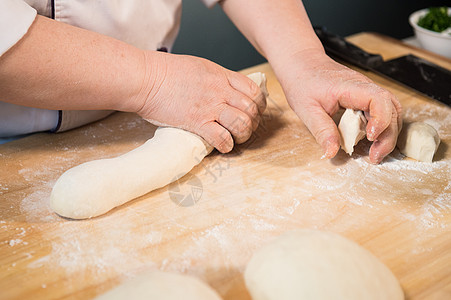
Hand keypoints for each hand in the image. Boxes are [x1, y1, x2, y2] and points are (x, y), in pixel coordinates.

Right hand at [135, 51, 265, 152]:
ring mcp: (209, 107)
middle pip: (252, 109)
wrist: (146, 79)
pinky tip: (223, 146)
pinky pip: (222, 138)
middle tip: (245, 129)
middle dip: (253, 122)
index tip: (254, 112)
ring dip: (243, 135)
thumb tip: (227, 90)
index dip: (259, 105)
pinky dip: (227, 145)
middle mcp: (220, 91)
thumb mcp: (200, 67)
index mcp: (222, 76)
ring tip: (235, 138)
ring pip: (242, 124)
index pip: (254, 91)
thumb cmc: (167, 72)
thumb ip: (217, 79)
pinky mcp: (197, 122)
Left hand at [279, 49, 401, 163]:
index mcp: (351, 87)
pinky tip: (371, 141)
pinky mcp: (365, 98)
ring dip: (388, 133)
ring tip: (375, 152)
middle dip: (388, 135)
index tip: (371, 137)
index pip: (378, 99)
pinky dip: (382, 128)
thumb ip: (321, 131)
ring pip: (392, 111)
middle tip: (374, 156)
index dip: (381, 119)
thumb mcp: (307, 110)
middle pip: (391, 109)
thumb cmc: (303, 82)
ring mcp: (367, 91)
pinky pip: (382, 112)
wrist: (302, 65)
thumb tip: (331, 152)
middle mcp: (364, 87)